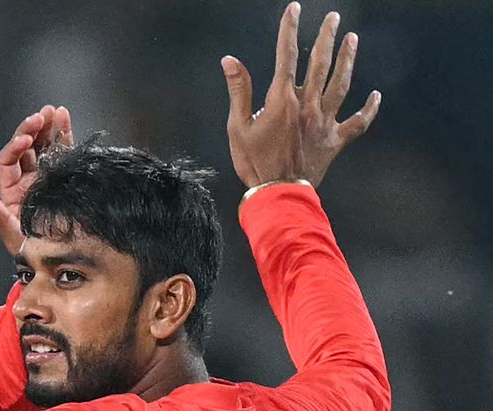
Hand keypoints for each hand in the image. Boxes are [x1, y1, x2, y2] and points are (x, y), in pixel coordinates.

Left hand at [0, 105, 73, 254]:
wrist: (59, 263)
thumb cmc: (32, 254)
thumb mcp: (14, 237)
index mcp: (10, 192)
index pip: (8, 161)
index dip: (15, 147)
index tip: (26, 139)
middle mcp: (26, 182)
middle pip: (26, 148)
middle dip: (32, 129)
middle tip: (41, 115)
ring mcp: (45, 178)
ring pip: (43, 147)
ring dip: (48, 127)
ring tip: (54, 111)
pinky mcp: (63, 179)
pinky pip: (62, 153)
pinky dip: (63, 135)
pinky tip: (64, 117)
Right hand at [221, 3, 380, 187]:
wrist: (278, 194)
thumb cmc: (254, 163)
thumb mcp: (237, 127)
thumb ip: (238, 91)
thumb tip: (230, 60)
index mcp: (282, 100)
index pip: (286, 56)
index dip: (289, 30)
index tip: (294, 9)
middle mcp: (307, 106)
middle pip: (319, 64)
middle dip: (326, 37)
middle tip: (334, 17)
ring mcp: (324, 122)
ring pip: (341, 84)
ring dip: (347, 60)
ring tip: (353, 39)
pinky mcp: (335, 141)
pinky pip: (357, 123)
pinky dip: (368, 109)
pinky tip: (376, 95)